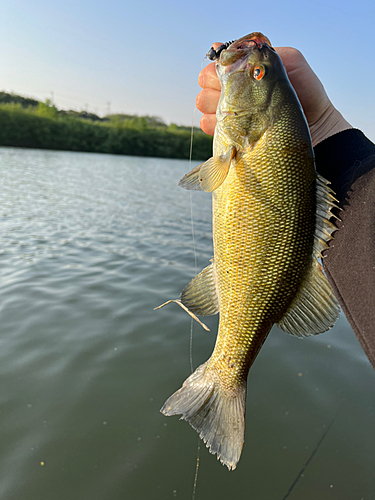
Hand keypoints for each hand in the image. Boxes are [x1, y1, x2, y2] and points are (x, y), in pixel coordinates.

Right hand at [196, 44, 351, 145]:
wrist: (314, 130)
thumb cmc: (307, 94)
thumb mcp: (292, 63)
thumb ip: (266, 52)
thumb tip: (236, 50)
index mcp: (244, 71)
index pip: (216, 65)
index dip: (219, 69)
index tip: (232, 77)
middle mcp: (233, 90)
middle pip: (205, 83)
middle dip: (217, 87)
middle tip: (238, 97)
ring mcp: (228, 113)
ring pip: (202, 102)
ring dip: (215, 106)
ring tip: (238, 114)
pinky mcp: (228, 135)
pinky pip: (206, 124)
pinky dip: (214, 124)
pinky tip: (232, 128)